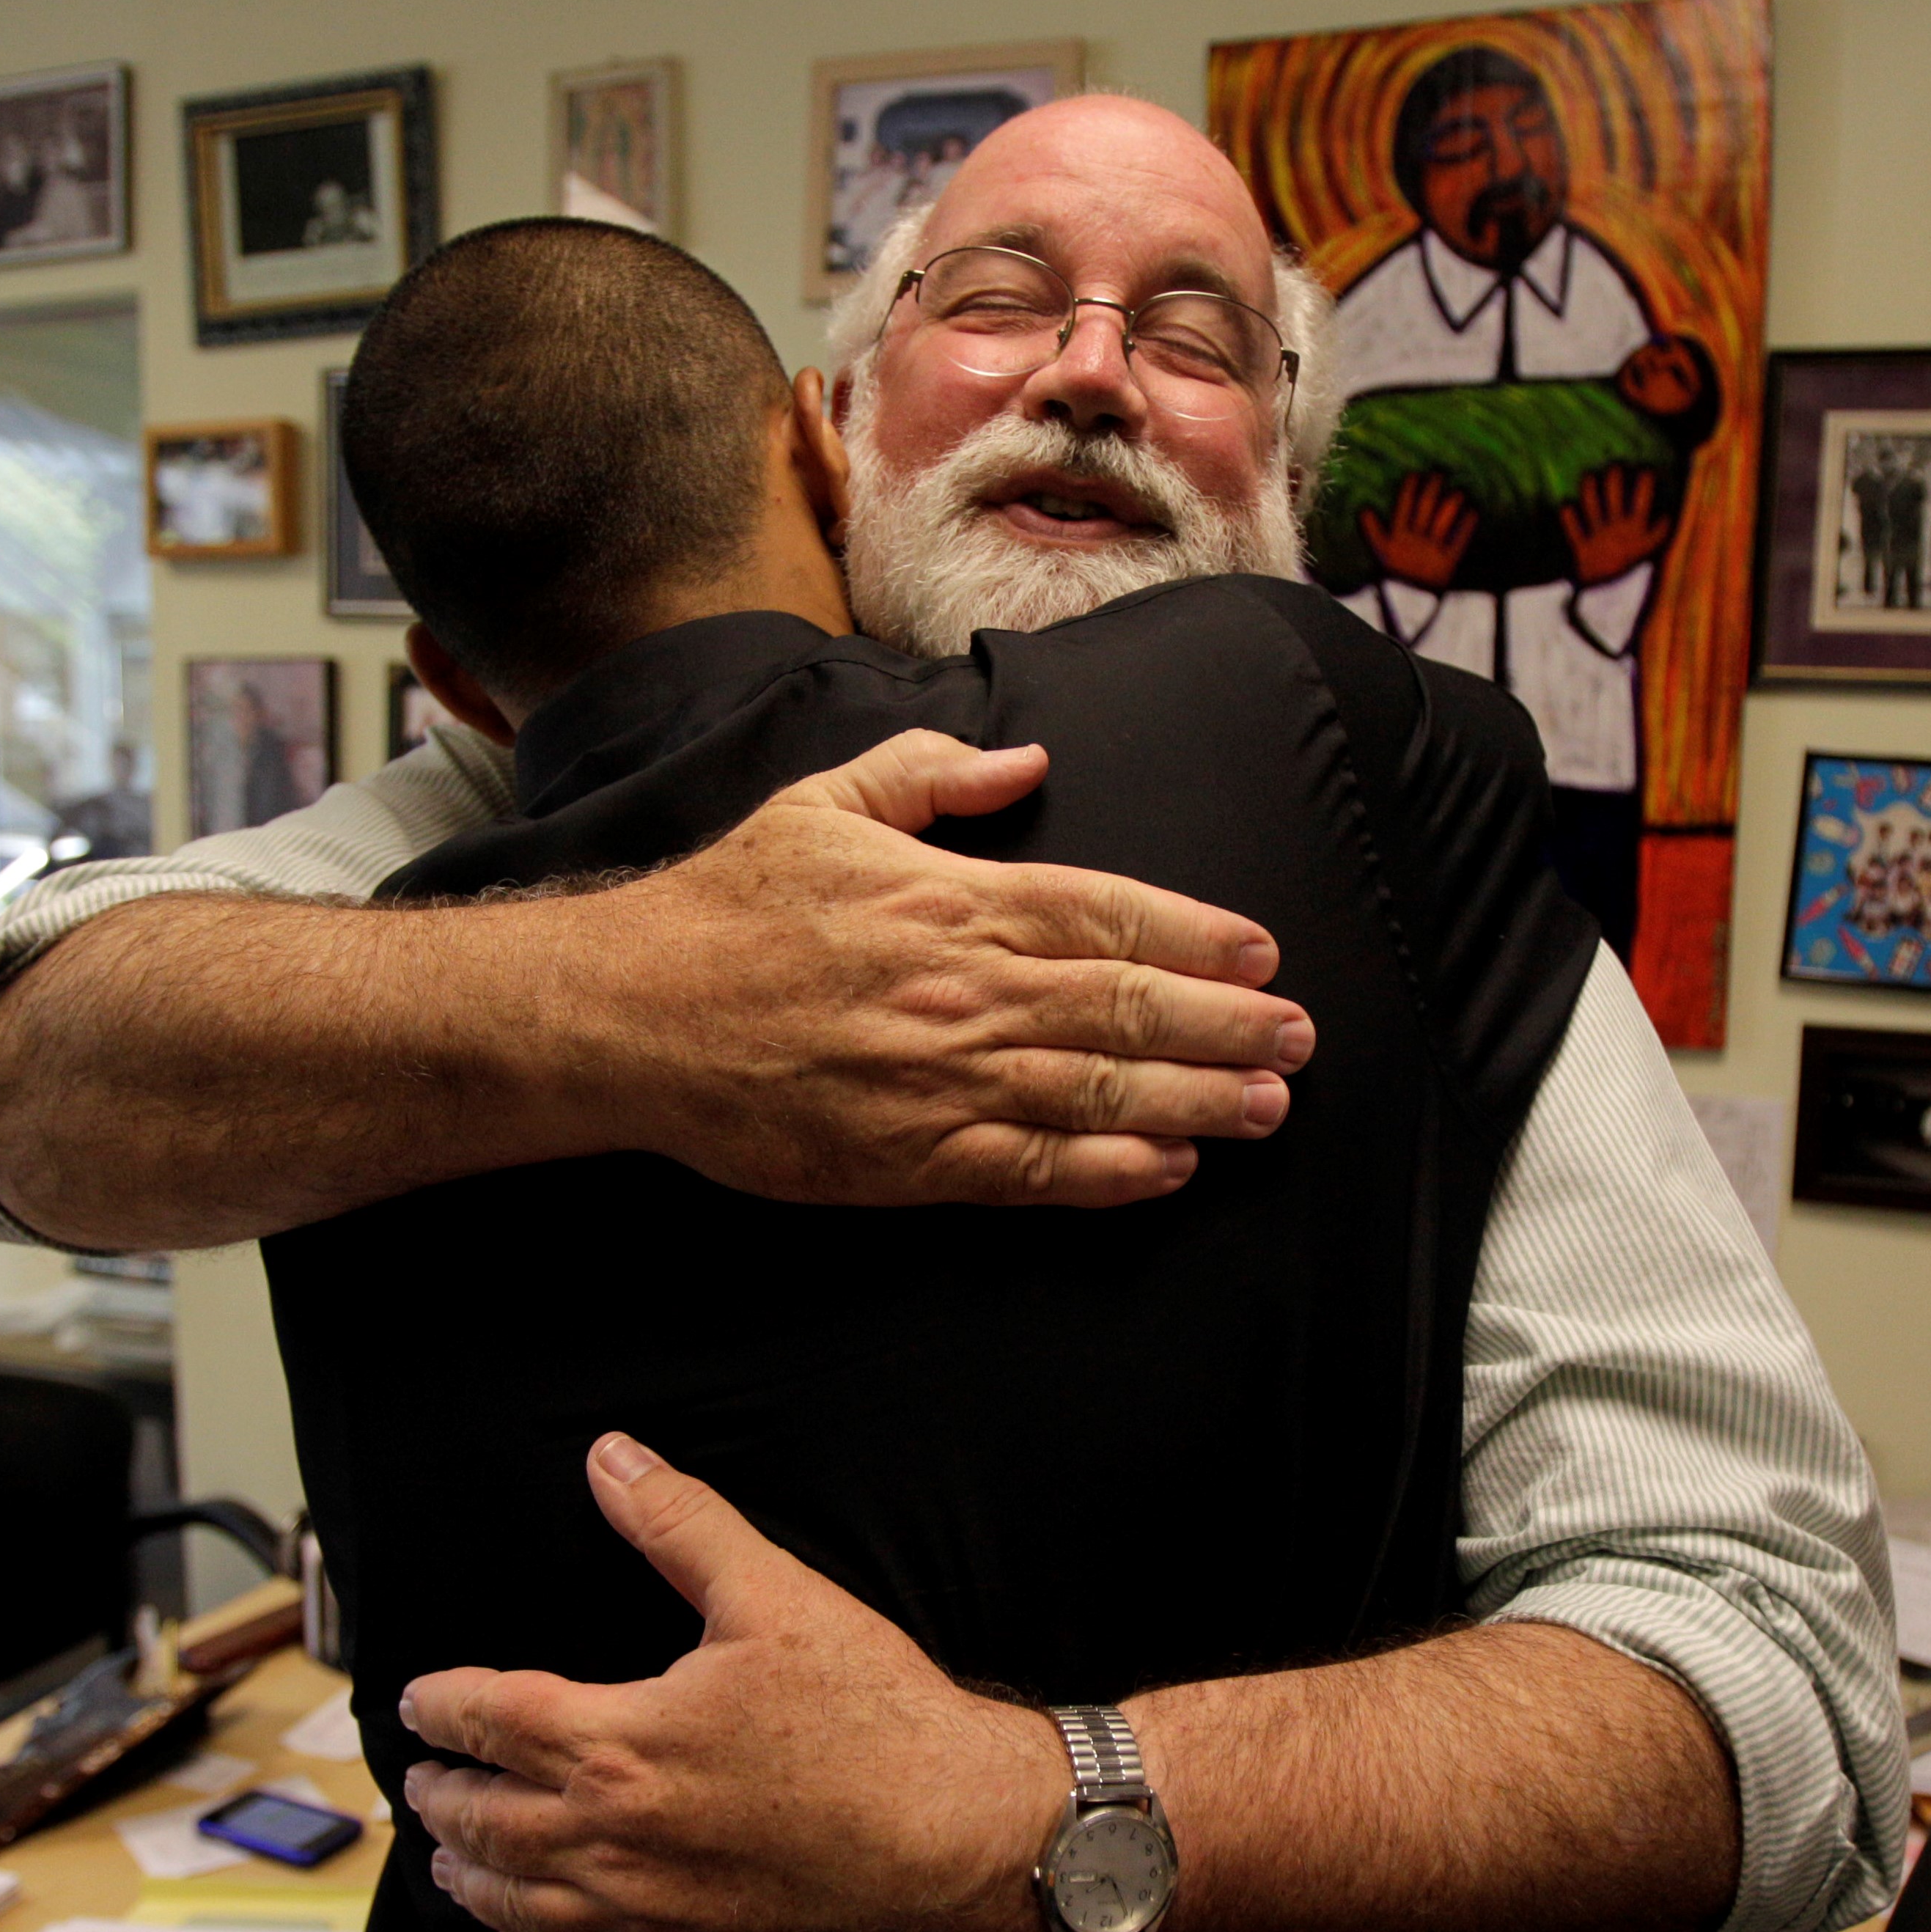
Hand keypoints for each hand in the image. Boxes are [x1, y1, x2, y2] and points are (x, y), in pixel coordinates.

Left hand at [400, 1434, 1061, 1931]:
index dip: (441, 1704)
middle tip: (422, 1776)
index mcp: (621, 1745)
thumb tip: (614, 1462)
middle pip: (483, 1820)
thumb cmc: (877, 1722)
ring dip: (466, 1874)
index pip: (490, 1719)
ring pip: (510, 1905)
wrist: (959, 1841)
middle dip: (440, 1793)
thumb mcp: (777, 1595)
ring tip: (450, 1853)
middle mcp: (612, 1842)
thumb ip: (682, 1524)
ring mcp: (644, 1917)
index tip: (416, 1700)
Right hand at [562, 728, 1317, 1208]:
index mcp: (954, 899)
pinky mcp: (906, 1158)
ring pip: (1096, 1091)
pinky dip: (1107, 1173)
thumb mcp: (828, 803)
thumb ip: (934, 775)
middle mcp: (964, 989)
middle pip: (1125, 1005)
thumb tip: (1028, 758)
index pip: (1108, 913)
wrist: (633, 1013)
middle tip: (1297, 1039)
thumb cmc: (731, 906)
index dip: (1198, 935)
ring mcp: (940, 1080)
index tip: (1262, 953)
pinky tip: (1168, 1170)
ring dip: (1193, 1100)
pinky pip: (1030, 1169)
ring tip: (1265, 1106)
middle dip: (1225, 1024)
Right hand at [1359, 472, 1477, 591]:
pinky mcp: (1448, 562)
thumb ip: (1373, 531)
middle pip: (1424, 509)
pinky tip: (1473, 512)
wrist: (1409, 601)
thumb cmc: (1395, 572)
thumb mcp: (1381, 552)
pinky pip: (1459, 541)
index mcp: (1398, 537)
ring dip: (1451, 505)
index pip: (1403, 507)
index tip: (1416, 475)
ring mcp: (1432, 551)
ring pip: (1442, 522)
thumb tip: (1363, 510)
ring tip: (1458, 492)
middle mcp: (1415, 541)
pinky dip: (1466, 527)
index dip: (1409, 489)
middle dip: (1432, 489)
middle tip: (1439, 474)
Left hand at [1560, 464, 1672, 587]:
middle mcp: (1616, 529)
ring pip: (1592, 508)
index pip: (1642, 501)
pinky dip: (1569, 520)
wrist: (1611, 598)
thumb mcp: (1651, 551)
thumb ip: (1660, 532)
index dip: (1644, 484)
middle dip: (1614, 479)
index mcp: (1635, 529)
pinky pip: (1573, 533)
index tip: (1646, 469)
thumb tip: (1669, 514)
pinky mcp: (1582, 549)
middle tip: (1614, 465)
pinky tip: (1565, 506)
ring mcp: (1598, 538)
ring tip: (1588, 475)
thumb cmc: (1632, 569)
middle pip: (1614, 497)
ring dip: (1589, 491)